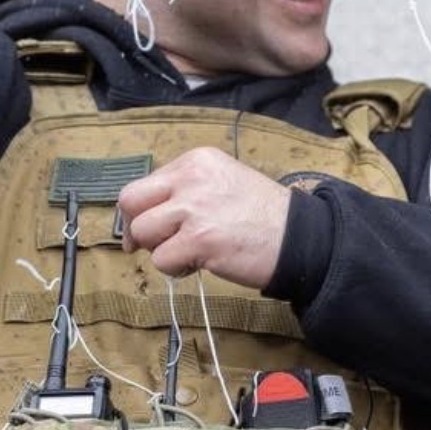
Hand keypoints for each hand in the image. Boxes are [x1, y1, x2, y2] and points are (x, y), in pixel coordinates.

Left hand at [117, 147, 290, 289]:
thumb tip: (148, 214)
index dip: (141, 210)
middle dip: (135, 227)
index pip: (144, 183)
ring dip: (160, 249)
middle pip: (131, 201)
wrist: (299, 237)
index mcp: (196, 161)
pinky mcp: (198, 240)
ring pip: (143, 233)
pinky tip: (200, 263)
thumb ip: (186, 190)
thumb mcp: (222, 181)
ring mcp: (194, 208)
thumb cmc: (262, 215)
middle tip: (150, 244)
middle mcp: (191, 178)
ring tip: (188, 253)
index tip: (149, 227)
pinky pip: (162, 259)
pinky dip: (175, 268)